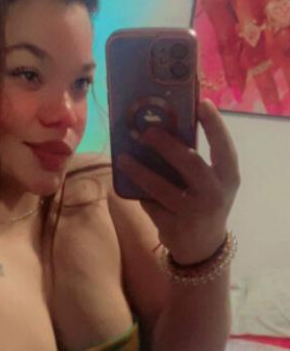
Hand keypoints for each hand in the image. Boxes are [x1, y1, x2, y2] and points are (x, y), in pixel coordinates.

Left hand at [116, 99, 240, 264]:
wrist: (203, 247)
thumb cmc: (204, 202)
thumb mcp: (211, 183)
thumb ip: (196, 160)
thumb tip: (163, 127)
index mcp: (228, 177)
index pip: (224, 146)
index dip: (215, 124)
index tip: (201, 103)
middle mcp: (214, 194)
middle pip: (190, 163)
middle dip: (166, 144)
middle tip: (146, 131)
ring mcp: (193, 212)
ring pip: (161, 187)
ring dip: (139, 171)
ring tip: (123, 158)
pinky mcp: (173, 227)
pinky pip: (150, 204)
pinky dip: (138, 192)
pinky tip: (126, 182)